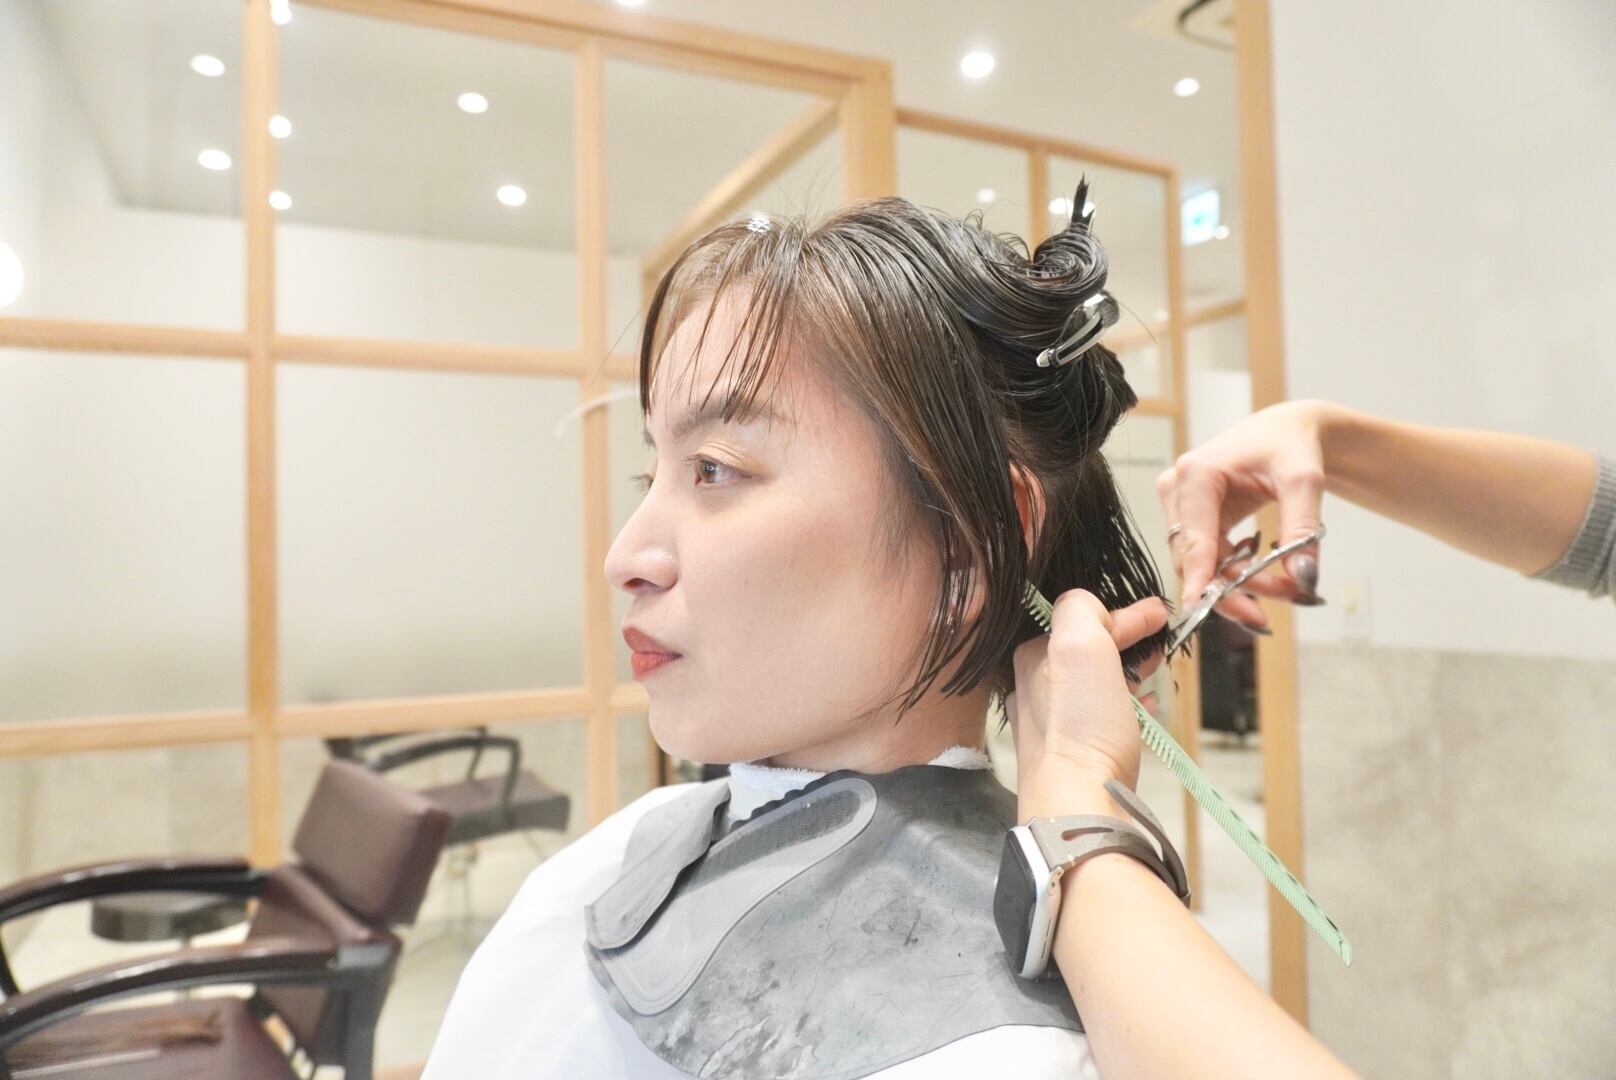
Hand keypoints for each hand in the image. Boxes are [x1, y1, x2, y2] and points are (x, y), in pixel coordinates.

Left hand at [1005, 592, 1167, 823]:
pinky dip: (1126, 705)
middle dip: (1125, 640)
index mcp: (1031, 660)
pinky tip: (1146, 706)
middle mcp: (1033, 691)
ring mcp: (1052, 727)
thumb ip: (1080, 610)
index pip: (1081, 622)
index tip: (1159, 614)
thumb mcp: (1079, 645)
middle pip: (1087, 652)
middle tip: (1159, 640)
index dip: (1124, 614)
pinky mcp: (1074, 757)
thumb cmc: (1081, 724)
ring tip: (1156, 667)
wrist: (1078, 804)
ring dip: (1127, 670)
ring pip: (1094, 685)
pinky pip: (1101, 718)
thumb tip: (1095, 609)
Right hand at [1155, 400, 1330, 624]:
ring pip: (1199, 565)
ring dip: (1239, 584)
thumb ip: (1302, 529)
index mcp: (1196, 474)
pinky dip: (1234, 572)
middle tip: (1287, 597)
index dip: (1200, 578)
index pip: (1195, 539)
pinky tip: (1262, 568)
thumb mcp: (1304, 482)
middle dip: (1237, 586)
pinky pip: (1204, 558)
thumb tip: (1303, 580)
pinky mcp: (1188, 517)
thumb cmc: (1290, 445)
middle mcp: (1177, 488)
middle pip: (1195, 559)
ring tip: (1285, 587)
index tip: (1200, 610)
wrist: (1285, 432)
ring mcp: (1178, 504)